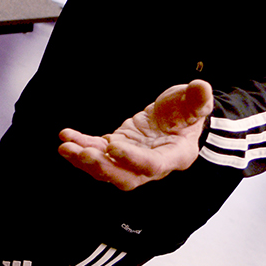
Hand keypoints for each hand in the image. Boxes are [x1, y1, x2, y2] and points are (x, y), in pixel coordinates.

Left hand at [57, 80, 212, 190]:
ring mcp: (131, 160)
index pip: (152, 165)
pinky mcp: (117, 151)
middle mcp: (151, 165)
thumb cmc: (187, 111)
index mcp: (174, 155)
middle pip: (126, 178)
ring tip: (65, 146)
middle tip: (82, 153)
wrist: (176, 118)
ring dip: (84, 160)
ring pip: (107, 170)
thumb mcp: (194, 102)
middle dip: (102, 168)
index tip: (112, 145)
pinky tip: (66, 136)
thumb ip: (197, 100)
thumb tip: (201, 87)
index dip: (132, 159)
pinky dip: (81, 145)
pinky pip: (97, 152)